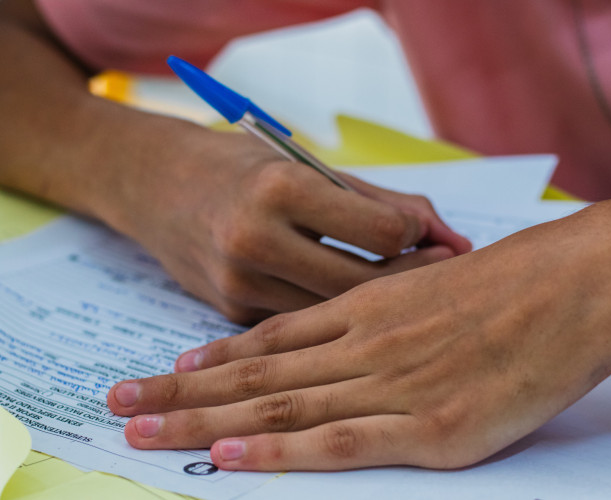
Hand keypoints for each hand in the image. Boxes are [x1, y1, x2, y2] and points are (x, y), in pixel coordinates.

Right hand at [101, 126, 470, 322]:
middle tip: (440, 267)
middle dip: (412, 276)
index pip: (384, 232)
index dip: (418, 234)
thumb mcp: (308, 166)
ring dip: (375, 299)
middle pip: (366, 282)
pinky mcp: (231, 310)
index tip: (424, 231)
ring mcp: (240, 281)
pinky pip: (303, 320)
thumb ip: (381, 201)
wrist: (152, 184)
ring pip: (337, 312)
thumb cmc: (242, 167)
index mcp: (282, 189)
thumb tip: (448, 234)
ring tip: (400, 281)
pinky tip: (350, 296)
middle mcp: (257, 238)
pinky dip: (333, 311)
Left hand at [107, 200, 610, 469]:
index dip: (220, 356)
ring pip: (280, 404)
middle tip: (123, 398)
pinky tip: (232, 457)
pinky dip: (280, 449)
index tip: (173, 365)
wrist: (580, 283)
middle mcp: (367, 343)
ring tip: (146, 427)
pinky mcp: (432, 427)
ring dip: (206, 419)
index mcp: (371, 306)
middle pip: (257, 372)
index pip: (276, 336)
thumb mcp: (441, 279)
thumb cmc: (520, 277)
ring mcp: (394, 384)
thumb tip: (361, 321)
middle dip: (184, 389)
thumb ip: (395, 303)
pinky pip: (339, 439)